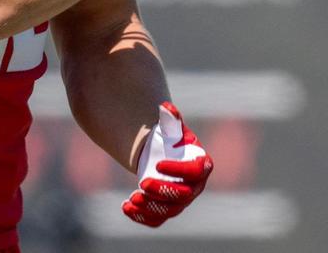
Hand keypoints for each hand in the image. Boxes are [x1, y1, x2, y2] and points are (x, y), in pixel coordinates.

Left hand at [122, 101, 212, 226]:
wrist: (161, 155)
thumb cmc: (171, 140)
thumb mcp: (171, 127)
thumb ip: (170, 118)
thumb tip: (166, 107)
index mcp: (201, 165)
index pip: (196, 171)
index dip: (179, 170)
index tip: (158, 164)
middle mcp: (194, 187)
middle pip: (183, 195)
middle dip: (162, 191)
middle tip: (142, 183)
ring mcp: (180, 202)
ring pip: (169, 211)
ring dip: (150, 207)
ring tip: (132, 198)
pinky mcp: (166, 210)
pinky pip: (156, 219)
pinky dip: (141, 216)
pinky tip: (126, 207)